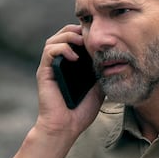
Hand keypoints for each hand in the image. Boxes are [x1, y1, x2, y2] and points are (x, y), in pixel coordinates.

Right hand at [35, 24, 102, 138]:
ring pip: (54, 39)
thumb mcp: (98, 89)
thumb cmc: (80, 112)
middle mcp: (58, 64)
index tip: (99, 37)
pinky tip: (74, 57)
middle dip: (76, 30)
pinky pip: (49, 51)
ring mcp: (50, 68)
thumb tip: (114, 61)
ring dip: (68, 36)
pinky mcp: (44, 73)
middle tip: (90, 36)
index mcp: (70, 66)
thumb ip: (102, 74)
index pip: (74, 39)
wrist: (66, 127)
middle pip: (63, 34)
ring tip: (81, 43)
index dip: (84, 33)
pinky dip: (62, 49)